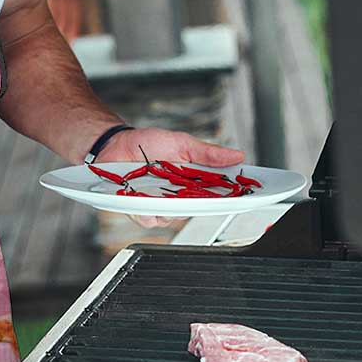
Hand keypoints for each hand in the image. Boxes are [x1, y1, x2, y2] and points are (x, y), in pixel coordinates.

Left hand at [98, 127, 245, 228]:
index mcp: (192, 182)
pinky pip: (149, 218)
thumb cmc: (147, 144)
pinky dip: (147, 210)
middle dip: (202, 204)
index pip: (218, 194)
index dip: (233, 197)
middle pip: (198, 210)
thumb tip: (237, 155)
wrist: (115, 144)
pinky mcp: (139, 210)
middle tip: (201, 193)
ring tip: (164, 190)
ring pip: (173, 218)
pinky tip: (144, 199)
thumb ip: (207, 153)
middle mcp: (178, 197)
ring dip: (170, 206)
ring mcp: (159, 205)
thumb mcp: (181, 143)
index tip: (246, 195)